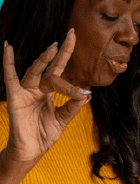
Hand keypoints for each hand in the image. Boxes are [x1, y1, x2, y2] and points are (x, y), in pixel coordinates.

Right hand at [2, 31, 90, 169]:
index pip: (60, 71)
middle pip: (50, 66)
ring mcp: (26, 91)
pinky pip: (10, 77)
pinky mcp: (15, 97)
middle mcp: (37, 88)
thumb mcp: (62, 120)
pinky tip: (8, 47)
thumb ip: (72, 106)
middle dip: (61, 51)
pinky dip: (8, 62)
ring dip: (44, 59)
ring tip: (54, 47)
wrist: (30, 151)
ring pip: (35, 71)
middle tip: (72, 33)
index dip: (69, 60)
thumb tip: (86, 93)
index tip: (79, 50)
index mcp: (49, 92)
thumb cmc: (43, 135)